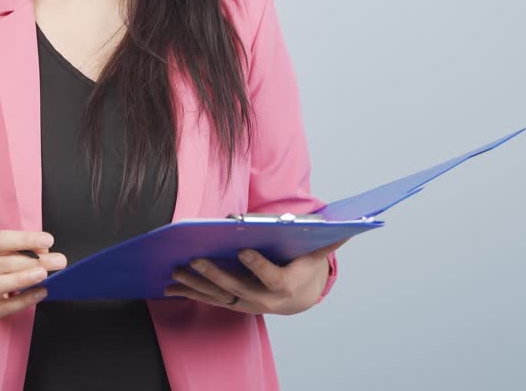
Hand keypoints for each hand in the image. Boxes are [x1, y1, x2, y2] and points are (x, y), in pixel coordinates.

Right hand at [0, 230, 66, 318]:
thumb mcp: (4, 249)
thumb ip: (24, 247)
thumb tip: (44, 252)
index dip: (25, 240)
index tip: (48, 240)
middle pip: (2, 263)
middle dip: (32, 262)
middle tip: (58, 261)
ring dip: (22, 279)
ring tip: (44, 275)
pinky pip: (4, 307)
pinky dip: (24, 301)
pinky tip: (41, 292)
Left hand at [164, 238, 347, 314]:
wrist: (303, 295)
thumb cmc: (307, 265)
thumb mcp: (319, 250)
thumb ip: (330, 238)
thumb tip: (353, 221)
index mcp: (287, 285)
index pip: (271, 278)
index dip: (257, 266)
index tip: (242, 251)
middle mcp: (266, 300)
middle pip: (238, 288)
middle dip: (216, 275)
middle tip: (196, 260)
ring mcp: (248, 304)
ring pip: (220, 296)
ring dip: (197, 285)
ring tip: (176, 273)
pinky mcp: (235, 303)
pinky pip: (212, 299)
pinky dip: (192, 293)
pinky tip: (173, 286)